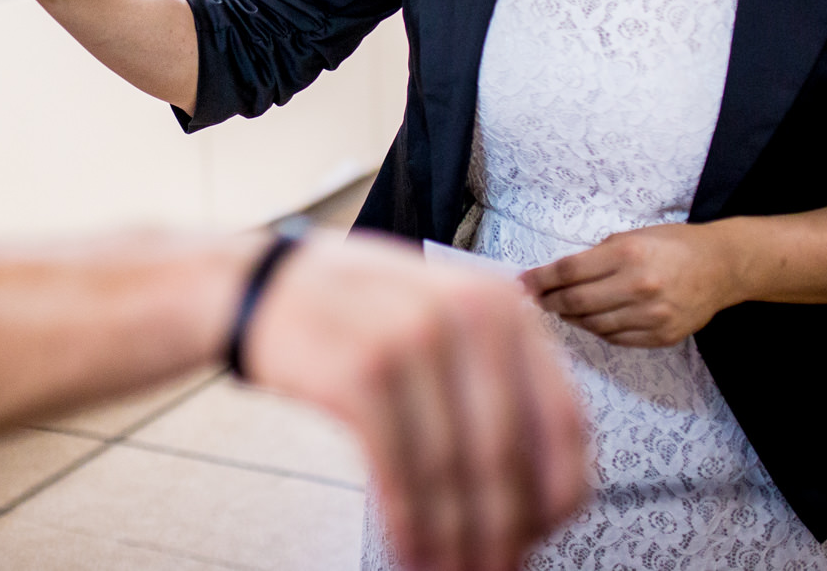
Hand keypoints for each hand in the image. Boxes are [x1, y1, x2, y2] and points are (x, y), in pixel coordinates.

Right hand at [248, 232, 586, 570]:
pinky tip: (410, 552)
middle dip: (503, 531)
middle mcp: (469, 315)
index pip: (565, 419)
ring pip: (455, 473)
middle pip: (509, 456)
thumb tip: (535, 486)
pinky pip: (400, 472)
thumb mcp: (442, 313)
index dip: (557, 494)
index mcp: (504, 306)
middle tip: (494, 568)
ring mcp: (414, 339)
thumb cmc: (354, 311)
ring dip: (454, 542)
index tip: (541, 535)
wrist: (260, 285)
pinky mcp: (362, 371)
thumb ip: (495, 373)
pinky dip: (410, 527)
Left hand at [521, 222, 738, 348]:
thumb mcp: (631, 236)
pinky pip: (616, 338)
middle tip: (535, 300)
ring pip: (593, 324)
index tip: (523, 282)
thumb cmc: (672, 244)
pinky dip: (597, 330)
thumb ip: (596, 256)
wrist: (721, 267)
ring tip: (560, 309)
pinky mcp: (662, 336)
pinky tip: (589, 320)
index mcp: (627, 254)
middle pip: (576, 302)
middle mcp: (638, 286)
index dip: (540, 279)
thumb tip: (556, 275)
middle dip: (548, 302)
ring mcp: (651, 315)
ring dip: (570, 318)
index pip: (569, 271)